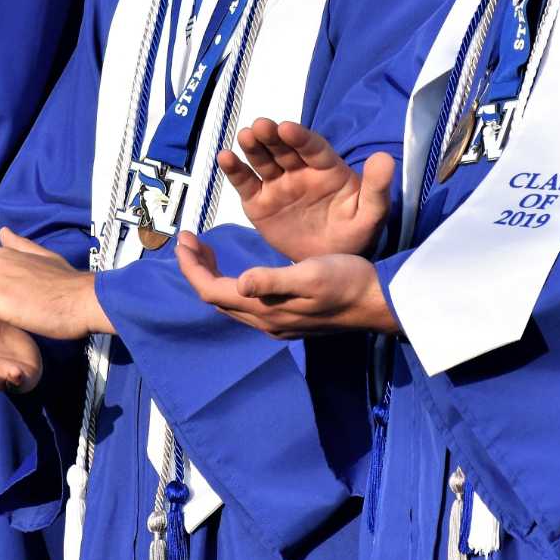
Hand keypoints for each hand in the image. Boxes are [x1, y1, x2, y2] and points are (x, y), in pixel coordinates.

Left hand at [173, 233, 397, 337]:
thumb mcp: (310, 274)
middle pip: (215, 297)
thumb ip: (273, 280)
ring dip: (212, 277)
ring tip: (207, 250)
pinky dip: (232, 283)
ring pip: (230, 302)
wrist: (377, 302)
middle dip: (197, 269)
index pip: (212, 290)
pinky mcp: (287, 318)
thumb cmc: (346, 281)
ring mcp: (275, 322)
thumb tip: (239, 282)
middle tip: (189, 239)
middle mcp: (265, 321)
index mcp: (265, 309)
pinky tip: (240, 269)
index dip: (191, 266)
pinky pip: (246, 303)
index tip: (182, 238)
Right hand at [219, 119, 393, 259]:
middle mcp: (299, 170)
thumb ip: (377, 187)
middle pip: (283, 148)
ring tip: (245, 136)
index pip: (312, 148)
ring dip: (253, 147)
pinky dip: (235, 170)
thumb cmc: (355, 232)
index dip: (300, 137)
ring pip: (263, 160)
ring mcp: (278, 184)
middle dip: (272, 136)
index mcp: (327, 168)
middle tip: (261, 126)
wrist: (332, 261)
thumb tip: (385, 157)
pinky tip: (225, 158)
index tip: (287, 128)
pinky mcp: (259, 202)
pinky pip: (246, 183)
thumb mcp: (372, 213)